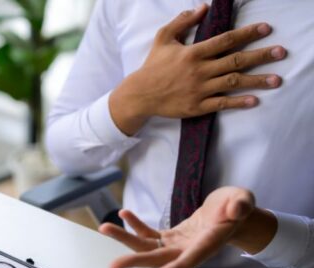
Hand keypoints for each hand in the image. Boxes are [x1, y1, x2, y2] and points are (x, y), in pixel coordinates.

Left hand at [99, 187, 274, 267]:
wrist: (231, 213)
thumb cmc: (238, 206)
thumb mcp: (243, 200)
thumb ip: (241, 205)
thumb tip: (236, 209)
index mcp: (206, 245)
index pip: (187, 262)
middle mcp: (188, 250)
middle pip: (159, 260)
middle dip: (135, 262)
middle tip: (112, 267)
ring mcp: (176, 245)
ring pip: (147, 248)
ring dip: (125, 239)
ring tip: (104, 227)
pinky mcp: (169, 237)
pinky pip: (148, 234)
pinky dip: (135, 226)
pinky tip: (123, 214)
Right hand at [109, 4, 285, 134]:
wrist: (139, 94)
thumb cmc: (152, 66)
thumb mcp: (163, 38)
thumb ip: (182, 22)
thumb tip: (202, 8)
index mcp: (193, 53)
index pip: (226, 40)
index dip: (247, 33)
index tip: (266, 29)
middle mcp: (200, 70)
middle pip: (236, 60)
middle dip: (260, 56)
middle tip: (280, 52)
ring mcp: (199, 89)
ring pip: (233, 82)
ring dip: (256, 81)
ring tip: (276, 80)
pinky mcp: (197, 106)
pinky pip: (221, 103)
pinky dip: (238, 102)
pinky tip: (254, 100)